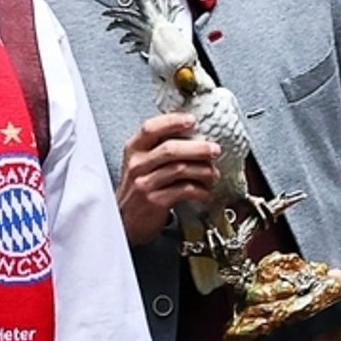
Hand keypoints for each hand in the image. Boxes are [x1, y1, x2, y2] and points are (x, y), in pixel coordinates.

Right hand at [117, 114, 219, 246]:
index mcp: (133, 149)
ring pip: (180, 169)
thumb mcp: (141, 163)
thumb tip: (193, 134)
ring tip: (213, 174)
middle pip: (170, 149)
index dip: (172, 121)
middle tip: (214, 150)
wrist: (125, 221)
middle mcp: (137, 164)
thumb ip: (158, 148)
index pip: (151, 128)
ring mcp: (145, 183)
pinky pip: (184, 190)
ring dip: (203, 170)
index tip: (192, 120)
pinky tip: (205, 192)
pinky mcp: (155, 201)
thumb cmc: (138, 188)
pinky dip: (200, 191)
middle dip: (198, 148)